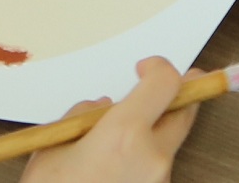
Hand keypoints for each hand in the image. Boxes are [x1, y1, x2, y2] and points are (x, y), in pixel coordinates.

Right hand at [22, 59, 198, 182]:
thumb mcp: (53, 146)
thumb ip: (82, 117)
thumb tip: (102, 109)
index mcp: (125, 134)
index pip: (165, 82)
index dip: (158, 67)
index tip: (144, 67)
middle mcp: (152, 157)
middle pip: (185, 112)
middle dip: (181, 93)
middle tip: (175, 82)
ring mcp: (158, 181)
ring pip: (170, 144)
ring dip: (159, 130)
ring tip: (121, 136)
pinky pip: (157, 168)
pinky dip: (147, 158)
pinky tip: (117, 165)